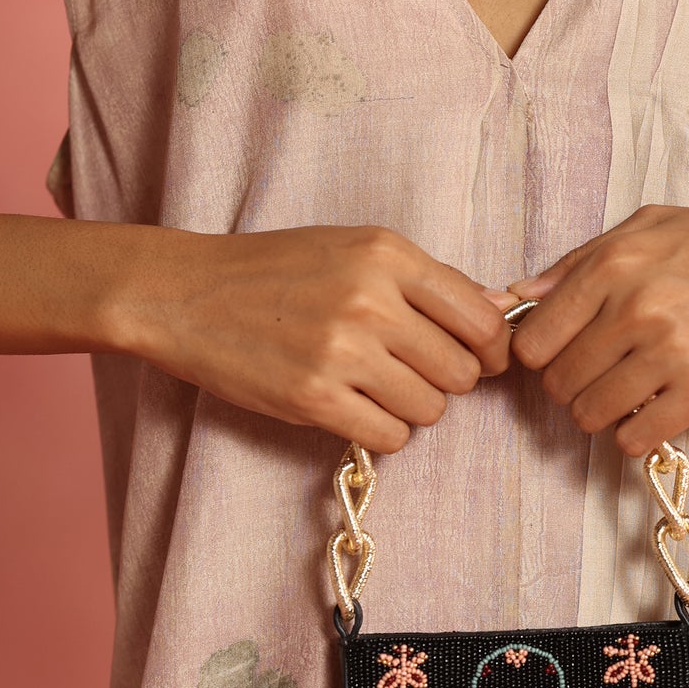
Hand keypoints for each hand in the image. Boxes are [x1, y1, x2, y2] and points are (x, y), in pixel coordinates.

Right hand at [121, 223, 514, 452]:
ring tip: (373, 388)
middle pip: (463, 372)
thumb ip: (428, 282)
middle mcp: (371, 301)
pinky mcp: (315, 399)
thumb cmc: (274, 271)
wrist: (185, 295)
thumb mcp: (354, 250)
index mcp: (387, 255)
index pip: (483, 319)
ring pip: (430, 410)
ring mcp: (342, 352)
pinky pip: (391, 437)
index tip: (477, 358)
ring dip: (411, 408)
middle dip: (445, 381)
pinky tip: (354, 408)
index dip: (490, 349)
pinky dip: (380, 431)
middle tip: (409, 372)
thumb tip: (503, 309)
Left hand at [505, 199, 688, 456]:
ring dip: (600, 413)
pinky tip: (652, 412)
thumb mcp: (652, 227)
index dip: (541, 354)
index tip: (562, 354)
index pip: (533, 340)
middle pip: (558, 382)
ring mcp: (669, 355)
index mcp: (615, 265)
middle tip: (600, 374)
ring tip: (626, 393)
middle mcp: (636, 309)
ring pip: (589, 416)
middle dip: (571, 385)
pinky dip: (635, 434)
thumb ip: (579, 262)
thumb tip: (515, 297)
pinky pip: (633, 439)